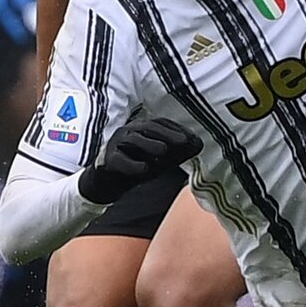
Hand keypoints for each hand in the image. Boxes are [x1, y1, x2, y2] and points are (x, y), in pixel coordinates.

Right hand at [77, 117, 202, 204]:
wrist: (108, 183)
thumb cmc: (136, 166)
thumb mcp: (159, 160)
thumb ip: (177, 153)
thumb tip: (199, 144)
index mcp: (142, 129)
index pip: (160, 123)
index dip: (176, 128)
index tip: (191, 137)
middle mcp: (128, 132)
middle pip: (148, 127)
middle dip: (167, 134)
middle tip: (183, 141)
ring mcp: (115, 144)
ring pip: (132, 140)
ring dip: (149, 144)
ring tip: (164, 151)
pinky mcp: (106, 160)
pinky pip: (118, 160)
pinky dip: (131, 164)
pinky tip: (144, 169)